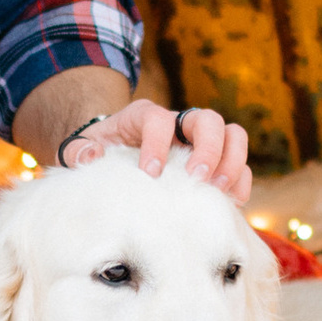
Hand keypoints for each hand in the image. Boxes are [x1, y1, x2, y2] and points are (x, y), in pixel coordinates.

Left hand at [63, 99, 251, 207]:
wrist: (117, 152)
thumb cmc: (102, 150)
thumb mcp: (82, 147)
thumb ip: (80, 150)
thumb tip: (92, 155)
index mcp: (144, 116)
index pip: (158, 120)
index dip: (157, 144)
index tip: (151, 173)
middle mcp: (178, 122)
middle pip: (207, 120)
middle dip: (208, 149)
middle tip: (198, 178)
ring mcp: (200, 140)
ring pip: (233, 135)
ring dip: (232, 162)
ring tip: (219, 191)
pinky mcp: (214, 160)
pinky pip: (240, 163)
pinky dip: (241, 181)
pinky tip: (231, 204)